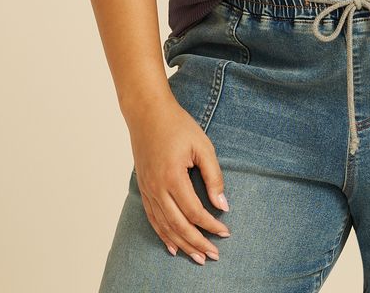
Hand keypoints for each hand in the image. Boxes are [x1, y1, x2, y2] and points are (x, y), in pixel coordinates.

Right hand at [127, 95, 230, 264]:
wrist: (147, 113)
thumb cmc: (177, 125)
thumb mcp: (202, 145)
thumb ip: (213, 176)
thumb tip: (222, 205)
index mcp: (173, 177)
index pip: (195, 212)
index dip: (211, 225)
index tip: (225, 233)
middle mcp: (157, 188)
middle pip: (179, 226)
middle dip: (198, 243)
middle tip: (214, 255)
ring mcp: (147, 190)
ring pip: (165, 227)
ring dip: (182, 244)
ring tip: (198, 257)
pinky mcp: (143, 188)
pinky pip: (153, 219)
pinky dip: (163, 235)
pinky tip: (173, 246)